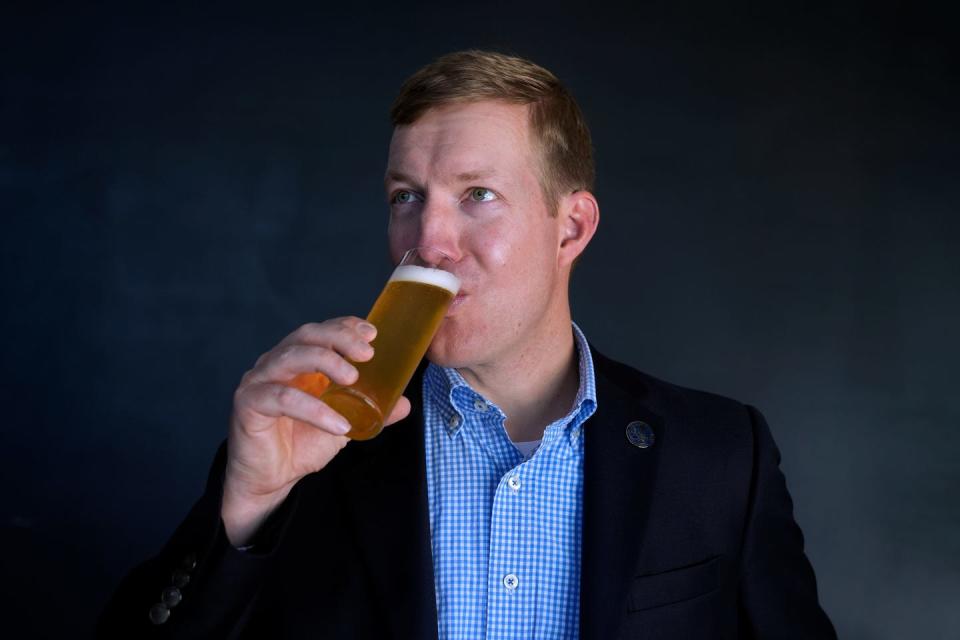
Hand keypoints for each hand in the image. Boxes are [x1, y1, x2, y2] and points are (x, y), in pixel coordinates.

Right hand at [221, 317, 411, 545]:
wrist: (271, 480)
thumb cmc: (301, 443)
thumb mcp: (345, 423)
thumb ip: (371, 411)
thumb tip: (405, 404)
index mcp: (299, 361)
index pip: (322, 331)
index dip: (345, 326)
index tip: (372, 333)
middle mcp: (276, 363)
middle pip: (306, 335)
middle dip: (338, 338)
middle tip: (367, 353)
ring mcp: (259, 380)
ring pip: (291, 357)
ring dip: (326, 362)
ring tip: (353, 378)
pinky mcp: (248, 403)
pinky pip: (281, 397)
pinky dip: (313, 408)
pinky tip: (338, 424)